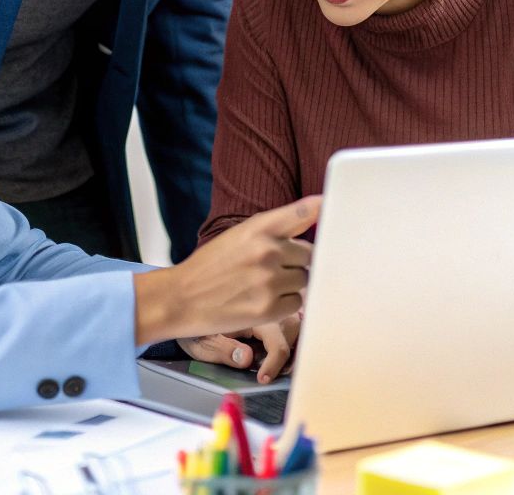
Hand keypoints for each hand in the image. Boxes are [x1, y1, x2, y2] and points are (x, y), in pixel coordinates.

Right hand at [134, 196, 319, 345]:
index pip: (302, 212)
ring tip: (263, 286)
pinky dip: (286, 304)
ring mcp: (269, 280)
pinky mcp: (268, 308)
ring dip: (291, 284)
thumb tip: (317, 214)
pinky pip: (297, 304)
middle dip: (296, 262)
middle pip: (309, 254)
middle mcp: (267, 250)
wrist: (180, 298)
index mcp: (258, 228)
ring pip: (305, 280)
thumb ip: (275, 227)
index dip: (322, 208)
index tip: (333, 205)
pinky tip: (263, 301)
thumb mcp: (239, 236)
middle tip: (272, 269)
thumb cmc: (211, 266)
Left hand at [177, 314, 302, 382]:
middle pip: (294, 330)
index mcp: (251, 312)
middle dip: (290, 353)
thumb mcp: (202, 341)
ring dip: (293, 344)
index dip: (274, 364)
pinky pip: (289, 319)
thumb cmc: (193, 326)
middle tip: (275, 373)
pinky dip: (290, 335)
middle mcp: (264, 305)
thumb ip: (225, 350)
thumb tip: (247, 359)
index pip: (277, 341)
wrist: (183, 304)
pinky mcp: (268, 309)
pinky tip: (276, 351)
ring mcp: (268, 306)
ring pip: (297, 323)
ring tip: (280, 364)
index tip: (262, 380)